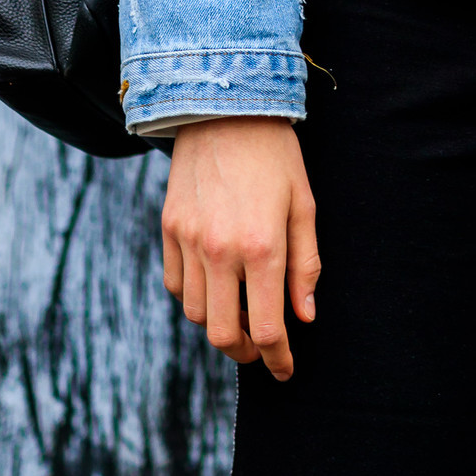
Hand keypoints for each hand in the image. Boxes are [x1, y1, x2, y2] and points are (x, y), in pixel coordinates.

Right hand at [161, 118, 319, 380]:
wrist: (224, 106)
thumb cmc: (275, 154)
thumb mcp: (303, 204)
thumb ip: (306, 265)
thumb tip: (304, 316)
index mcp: (262, 246)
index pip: (268, 326)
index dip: (278, 357)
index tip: (285, 369)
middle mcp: (221, 250)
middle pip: (224, 334)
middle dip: (246, 352)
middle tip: (262, 349)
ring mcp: (189, 240)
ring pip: (197, 314)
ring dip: (220, 325)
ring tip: (241, 313)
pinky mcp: (169, 229)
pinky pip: (176, 286)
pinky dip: (195, 299)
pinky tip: (215, 288)